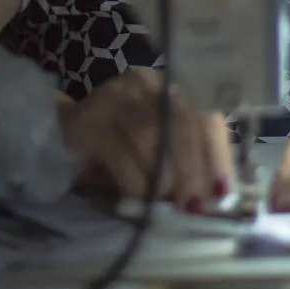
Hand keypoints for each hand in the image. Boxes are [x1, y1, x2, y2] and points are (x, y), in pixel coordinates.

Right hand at [58, 68, 232, 211]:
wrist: (65, 126)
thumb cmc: (124, 141)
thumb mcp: (160, 145)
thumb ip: (188, 161)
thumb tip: (215, 196)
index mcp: (173, 87)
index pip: (204, 115)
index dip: (217, 154)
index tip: (223, 191)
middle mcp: (146, 83)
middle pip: (179, 122)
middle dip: (191, 169)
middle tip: (194, 205)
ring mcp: (114, 95)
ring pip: (149, 134)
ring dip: (163, 175)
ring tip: (169, 204)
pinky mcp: (88, 118)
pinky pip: (118, 151)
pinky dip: (134, 180)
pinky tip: (139, 200)